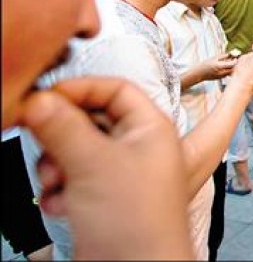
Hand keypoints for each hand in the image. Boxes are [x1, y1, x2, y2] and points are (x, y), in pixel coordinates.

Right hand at [19, 78, 192, 259]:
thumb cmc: (137, 222)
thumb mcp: (93, 163)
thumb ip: (64, 126)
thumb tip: (40, 99)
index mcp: (152, 128)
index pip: (117, 89)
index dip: (81, 89)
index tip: (47, 97)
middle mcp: (140, 148)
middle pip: (91, 120)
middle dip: (63, 134)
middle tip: (42, 140)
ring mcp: (122, 175)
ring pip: (77, 151)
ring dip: (57, 166)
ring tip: (56, 182)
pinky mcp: (104, 200)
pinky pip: (72, 180)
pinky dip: (60, 190)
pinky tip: (59, 204)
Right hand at [202, 54, 235, 80]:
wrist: (199, 73)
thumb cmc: (206, 64)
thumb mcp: (214, 58)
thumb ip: (224, 56)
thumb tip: (231, 54)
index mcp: (219, 66)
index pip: (232, 64)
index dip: (235, 61)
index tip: (235, 58)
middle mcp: (221, 72)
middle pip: (233, 69)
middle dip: (235, 64)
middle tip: (234, 60)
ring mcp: (221, 76)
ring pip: (231, 72)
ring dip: (232, 67)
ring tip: (229, 63)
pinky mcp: (220, 78)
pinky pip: (227, 74)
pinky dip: (229, 70)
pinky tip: (225, 67)